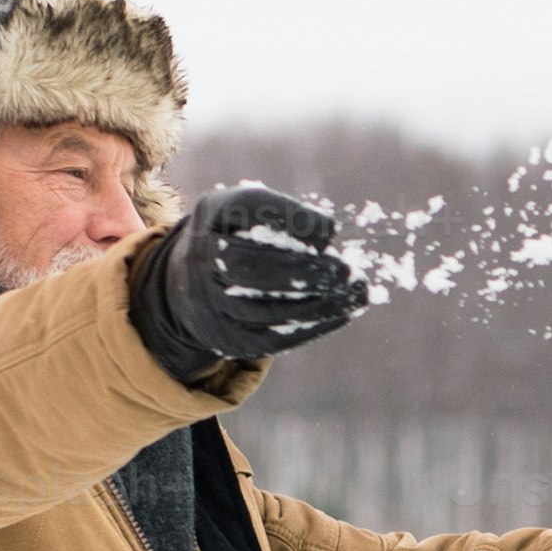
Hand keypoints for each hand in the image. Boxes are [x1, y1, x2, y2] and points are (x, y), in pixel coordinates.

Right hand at [136, 181, 361, 372]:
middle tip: (345, 269)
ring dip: (318, 301)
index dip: (290, 220)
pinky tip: (344, 311)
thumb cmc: (239, 236)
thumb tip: (328, 232)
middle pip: (248, 267)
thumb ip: (286, 215)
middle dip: (302, 269)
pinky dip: (313, 325)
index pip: (244, 210)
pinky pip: (273, 337)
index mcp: (210, 217)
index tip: (330, 229)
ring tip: (357, 291)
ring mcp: (212, 305)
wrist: (194, 285)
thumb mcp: (252, 211)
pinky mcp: (230, 339)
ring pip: (265, 308)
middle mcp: (201, 261)